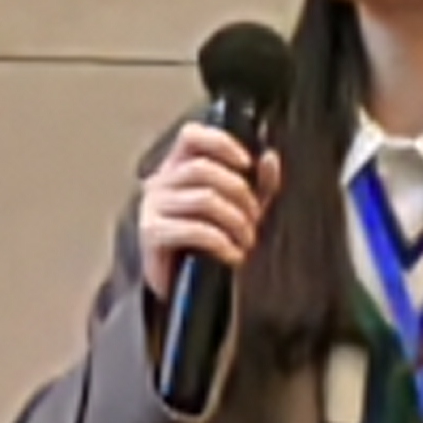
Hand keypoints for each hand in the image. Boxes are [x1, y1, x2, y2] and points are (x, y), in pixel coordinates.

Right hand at [138, 125, 284, 305]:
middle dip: (240, 194)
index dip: (221, 143)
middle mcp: (160, 181)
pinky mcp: (152, 233)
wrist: (177, 286)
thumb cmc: (205, 243)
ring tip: (247, 241)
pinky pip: (194, 229)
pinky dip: (222, 243)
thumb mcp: (237, 210)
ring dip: (236, 221)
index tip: (247, 164)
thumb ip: (257, 185)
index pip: (191, 136)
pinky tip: (234, 256)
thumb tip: (270, 158)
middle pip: (204, 169)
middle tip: (255, 220)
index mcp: (178, 167)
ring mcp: (153, 206)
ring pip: (204, 198)